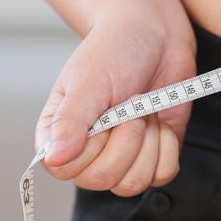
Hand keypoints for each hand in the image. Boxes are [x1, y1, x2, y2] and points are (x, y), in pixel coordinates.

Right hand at [34, 2, 196, 195]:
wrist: (156, 36)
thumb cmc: (115, 52)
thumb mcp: (88, 82)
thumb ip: (69, 122)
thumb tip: (52, 159)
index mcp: (59, 136)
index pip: (66, 171)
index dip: (92, 145)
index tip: (104, 113)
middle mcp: (87, 153)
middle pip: (104, 179)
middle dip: (127, 138)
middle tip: (129, 104)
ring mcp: (122, 158)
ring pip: (134, 183)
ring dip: (148, 142)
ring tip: (143, 110)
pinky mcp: (154, 157)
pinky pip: (163, 174)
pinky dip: (168, 146)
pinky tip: (160, 122)